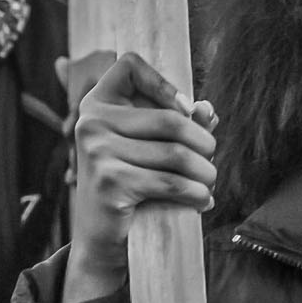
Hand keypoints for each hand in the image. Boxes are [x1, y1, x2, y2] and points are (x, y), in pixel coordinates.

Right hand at [59, 51, 218, 302]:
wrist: (102, 238)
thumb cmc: (132, 185)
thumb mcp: (151, 148)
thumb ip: (178, 124)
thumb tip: (207, 110)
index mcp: (97, 104)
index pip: (129, 64)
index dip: (164, 82)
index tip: (185, 110)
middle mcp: (91, 122)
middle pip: (170, 119)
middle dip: (203, 144)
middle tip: (209, 162)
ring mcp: (97, 152)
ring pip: (176, 154)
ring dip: (205, 173)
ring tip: (208, 183)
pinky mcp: (110, 182)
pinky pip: (170, 182)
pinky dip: (196, 193)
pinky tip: (202, 201)